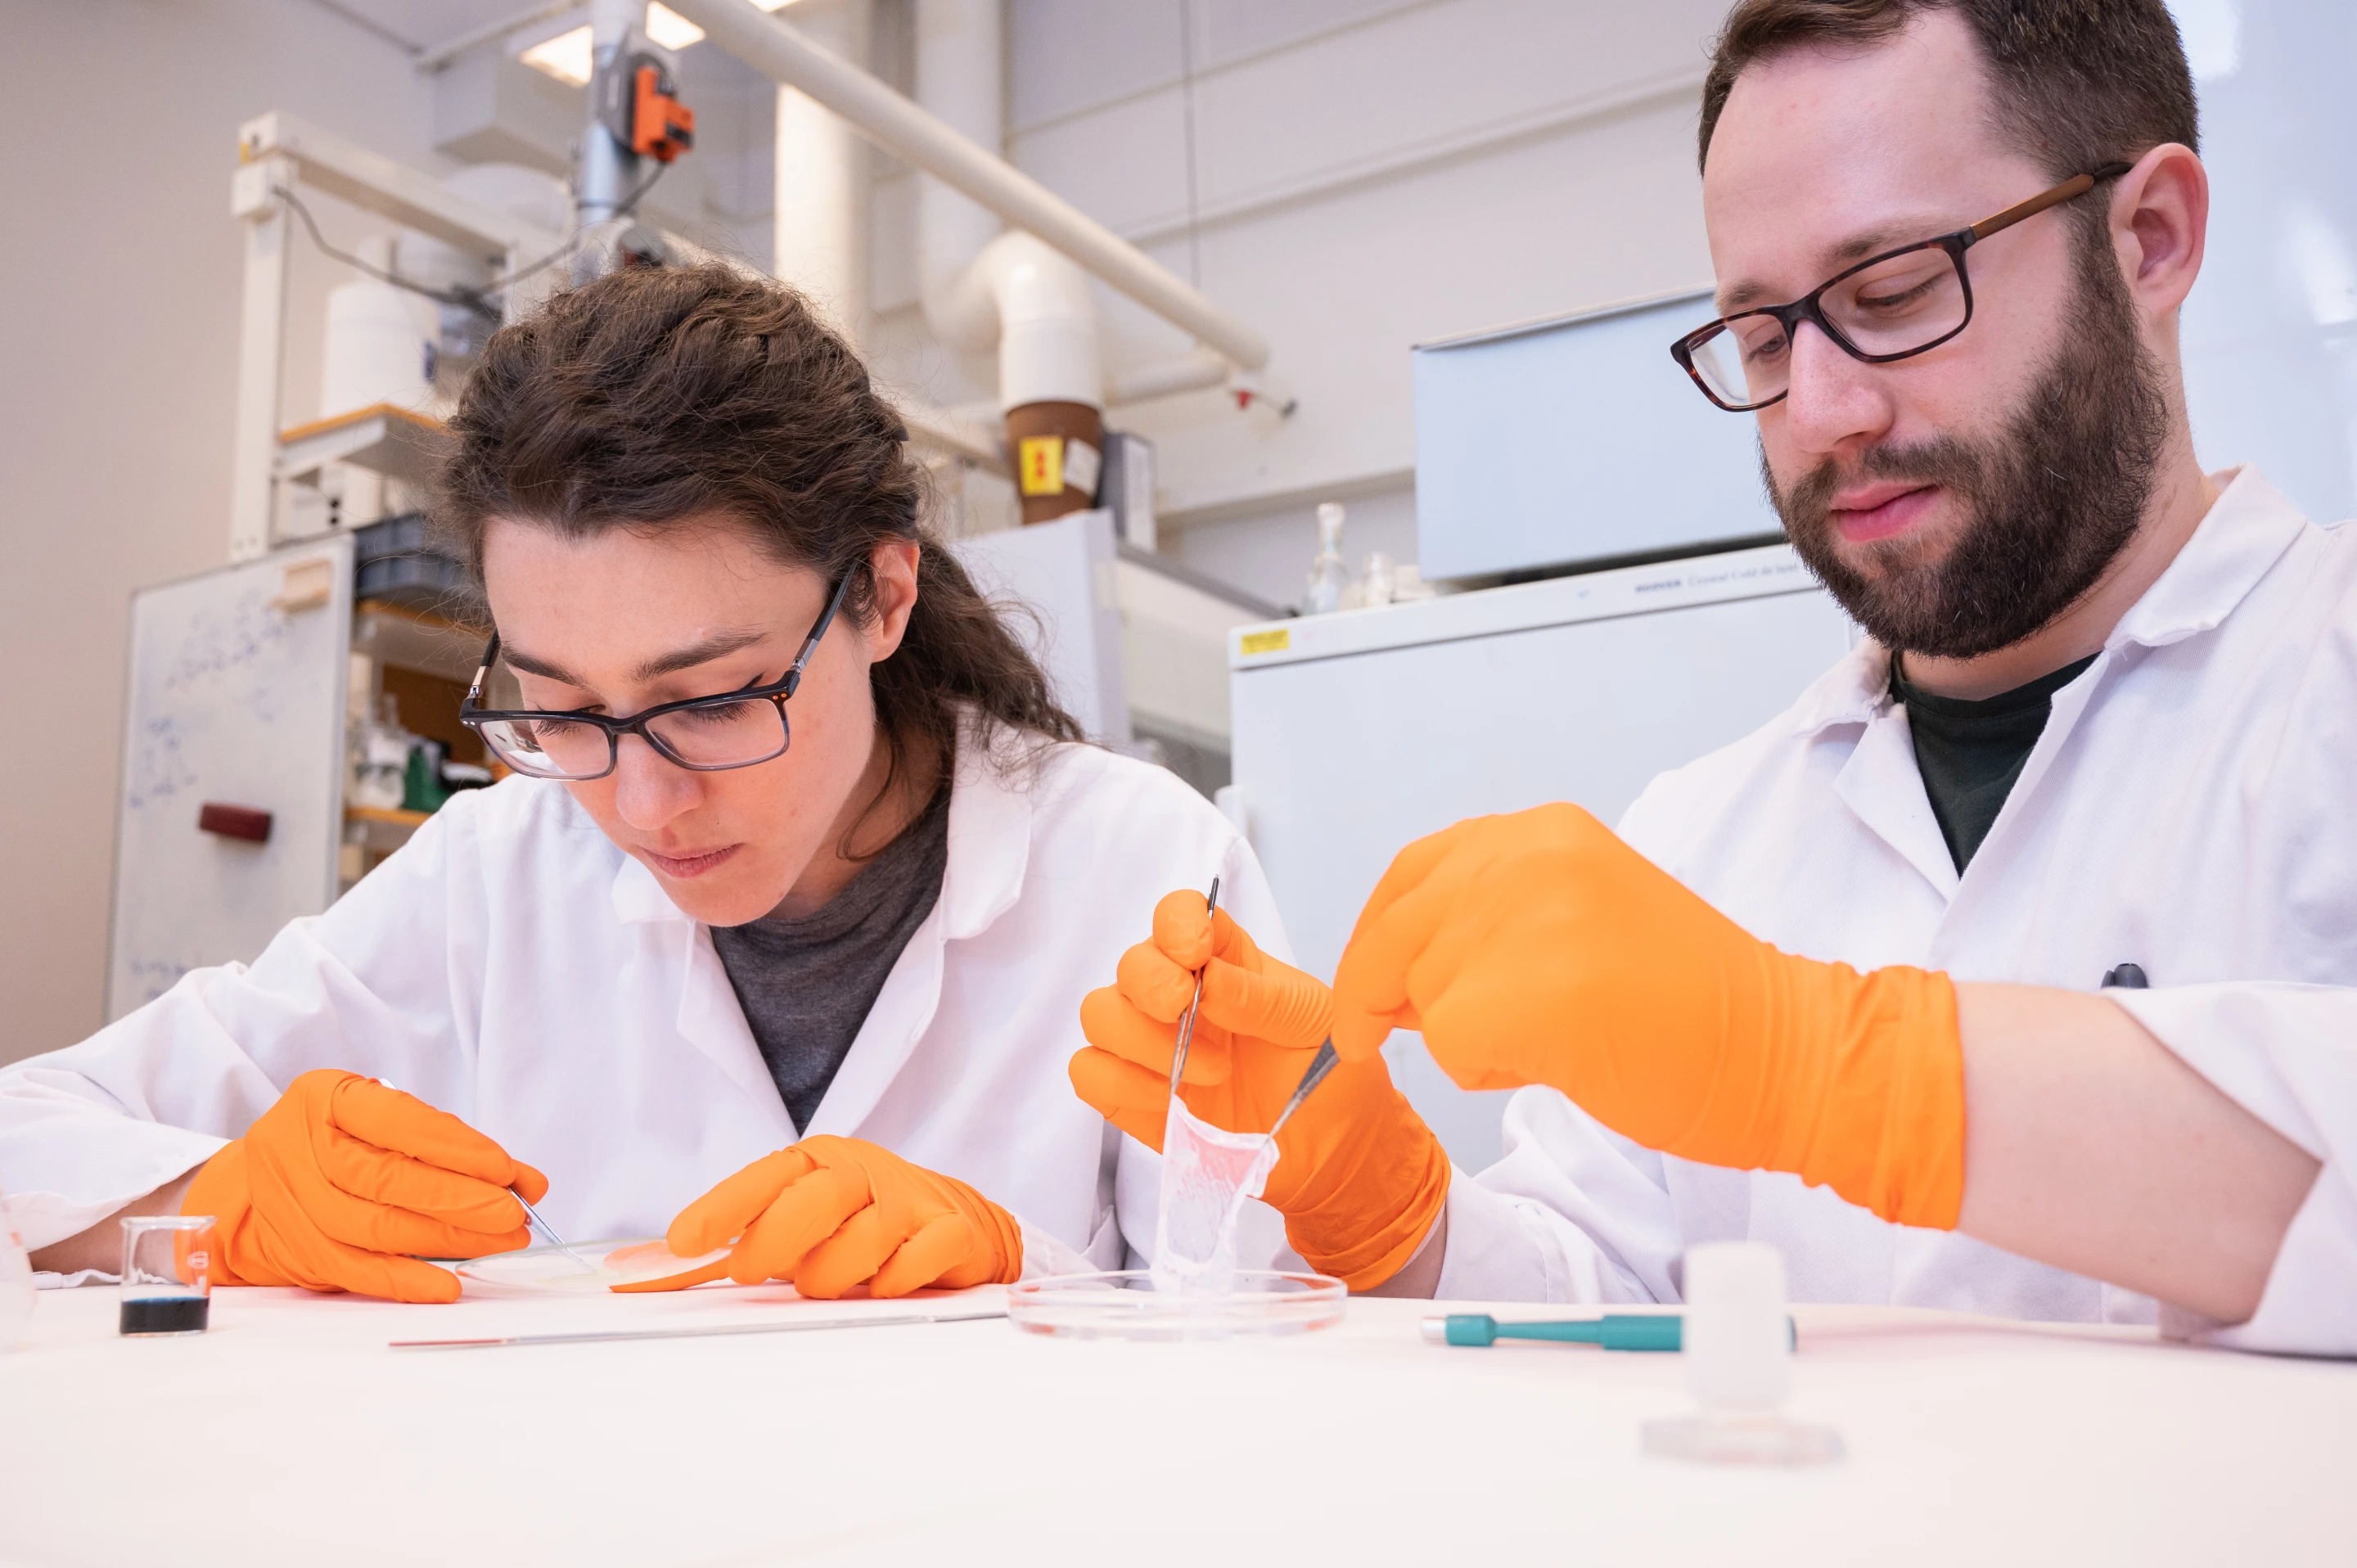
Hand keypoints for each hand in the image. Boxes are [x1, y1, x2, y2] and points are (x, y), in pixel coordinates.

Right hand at [182, 1069, 544, 1302]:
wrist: (260, 1185)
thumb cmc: (341, 1143)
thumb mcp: (384, 1121)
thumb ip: (452, 1144)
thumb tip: (527, 1182)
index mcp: (323, 1098)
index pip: (396, 1120)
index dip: (453, 1147)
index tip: (504, 1169)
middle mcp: (295, 1145)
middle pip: (386, 1179)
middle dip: (460, 1199)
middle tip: (513, 1213)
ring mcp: (290, 1200)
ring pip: (376, 1227)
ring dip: (448, 1238)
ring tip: (500, 1240)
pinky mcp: (296, 1248)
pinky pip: (357, 1270)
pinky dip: (408, 1280)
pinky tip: (451, 1283)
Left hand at [660, 1136, 1021, 1298]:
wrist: (958, 1225)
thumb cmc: (858, 1226)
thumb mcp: (786, 1228)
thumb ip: (715, 1249)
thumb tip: (628, 1272)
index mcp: (818, 1162)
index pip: (767, 1177)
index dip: (725, 1206)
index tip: (684, 1240)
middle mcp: (864, 1173)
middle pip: (816, 1197)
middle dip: (775, 1239)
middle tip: (750, 1270)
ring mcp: (910, 1201)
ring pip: (861, 1239)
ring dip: (833, 1274)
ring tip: (825, 1283)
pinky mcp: (950, 1232)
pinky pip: (914, 1263)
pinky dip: (891, 1282)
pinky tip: (884, 1285)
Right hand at [1071, 891, 1450, 1288]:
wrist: (1334, 1153)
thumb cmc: (1331, 1076)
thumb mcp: (1317, 1025)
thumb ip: (1264, 999)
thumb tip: (1208, 981)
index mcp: (1227, 961)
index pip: (1177, 915)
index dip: (1176, 923)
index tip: (1197, 953)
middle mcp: (1181, 995)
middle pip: (1129, 964)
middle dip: (1152, 984)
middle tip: (1189, 1011)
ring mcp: (1153, 1047)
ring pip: (1099, 1015)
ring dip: (1143, 1040)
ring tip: (1209, 1073)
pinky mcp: (1135, 1098)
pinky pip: (1091, 1075)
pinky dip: (1122, 1083)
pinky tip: (1172, 1100)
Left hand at [1329, 803, 1964, 1228]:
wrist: (1784, 1051)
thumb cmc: (1695, 1008)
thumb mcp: (1579, 919)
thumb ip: (1493, 925)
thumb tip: (1397, 981)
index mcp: (1545, 833)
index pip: (1415, 871)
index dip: (1377, 934)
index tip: (1366, 981)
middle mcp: (1531, 855)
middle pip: (1397, 928)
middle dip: (1372, 991)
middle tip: (1366, 1039)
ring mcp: (1529, 916)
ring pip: (1421, 991)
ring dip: (1457, 1035)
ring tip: (1546, 1042)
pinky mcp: (1528, 989)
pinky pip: (1448, 1042)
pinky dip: (1481, 1071)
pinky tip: (1552, 1065)